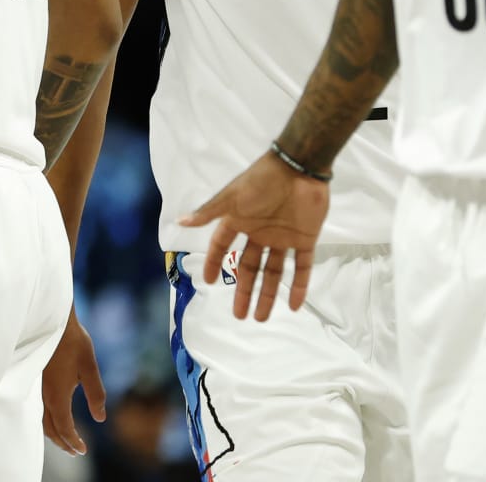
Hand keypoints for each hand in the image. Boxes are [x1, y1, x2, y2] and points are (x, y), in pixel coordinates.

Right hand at [41, 308, 106, 455]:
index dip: (73, 442)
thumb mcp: (90, 368)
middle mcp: (47, 396)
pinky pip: (42, 410)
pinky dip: (50, 421)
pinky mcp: (40, 381)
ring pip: (44, 420)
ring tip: (67, 439)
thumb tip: (100, 417)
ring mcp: (41, 388)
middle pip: (51, 429)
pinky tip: (58, 416)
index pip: (65, 428)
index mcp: (58, 396)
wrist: (53, 320)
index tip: (83, 450)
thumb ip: (95, 394)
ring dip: (55, 433)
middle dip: (63, 443)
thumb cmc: (73, 342)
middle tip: (76, 451)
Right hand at [179, 151, 328, 320]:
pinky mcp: (305, 239)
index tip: (208, 281)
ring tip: (261, 317)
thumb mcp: (231, 198)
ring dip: (268, 294)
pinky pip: (302, 267)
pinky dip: (300, 286)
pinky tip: (294, 305)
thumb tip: (180, 222)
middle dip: (244, 291)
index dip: (214, 263)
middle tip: (239, 316)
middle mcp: (259, 233)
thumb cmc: (260, 181)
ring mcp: (283, 237)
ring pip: (274, 272)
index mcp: (240, 221)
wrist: (298, 168)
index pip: (222, 246)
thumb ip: (209, 213)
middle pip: (249, 267)